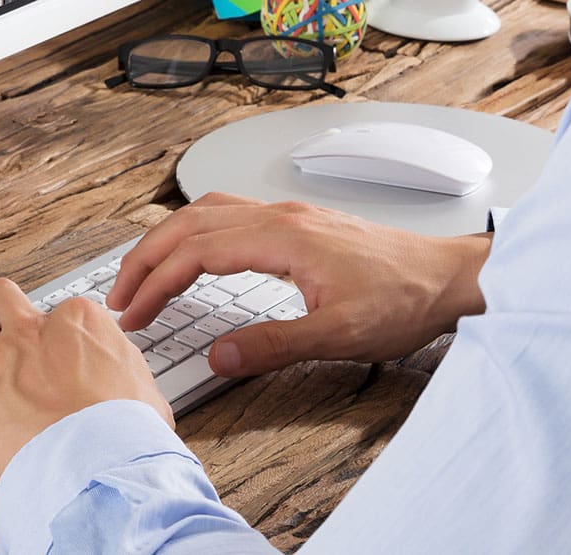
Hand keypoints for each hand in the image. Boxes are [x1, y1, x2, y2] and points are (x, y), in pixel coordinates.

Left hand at [0, 278, 171, 480]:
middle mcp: (34, 332)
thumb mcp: (143, 386)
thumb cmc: (127, 433)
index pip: (57, 310)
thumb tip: (120, 374)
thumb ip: (121, 367)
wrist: (101, 465)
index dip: (53, 333)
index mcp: (79, 322)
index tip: (51, 350)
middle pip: (0, 295)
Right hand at [107, 193, 490, 375]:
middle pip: (190, 224)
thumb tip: (220, 357)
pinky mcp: (301, 225)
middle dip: (146, 258)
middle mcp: (281, 217)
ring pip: (208, 213)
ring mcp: (290, 216)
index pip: (196, 252)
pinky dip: (197, 234)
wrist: (450, 276)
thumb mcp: (341, 336)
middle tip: (120, 297)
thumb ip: (275, 345)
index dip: (155, 284)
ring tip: (145, 276)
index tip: (131, 314)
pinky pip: (230, 216)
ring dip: (169, 241)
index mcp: (283, 237)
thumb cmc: (406, 299)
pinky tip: (197, 256)